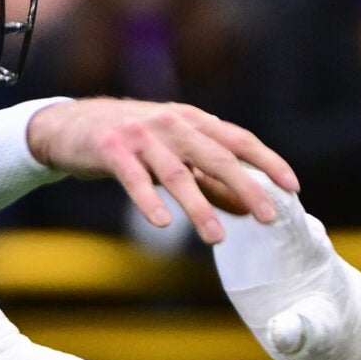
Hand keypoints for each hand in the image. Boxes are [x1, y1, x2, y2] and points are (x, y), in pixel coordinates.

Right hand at [25, 99, 298, 244]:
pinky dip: (147, 201)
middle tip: (267, 216)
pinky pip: (133, 179)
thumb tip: (246, 208)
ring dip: (198, 207)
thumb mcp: (173, 154)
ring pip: (177, 174)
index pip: (238, 140)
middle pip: (216, 156)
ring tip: (216, 237)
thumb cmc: (130, 143)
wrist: (69, 125)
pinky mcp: (111, 149)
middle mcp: (171, 124)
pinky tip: (162, 224)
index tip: (291, 187)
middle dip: (245, 186)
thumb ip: (208, 179)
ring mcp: (140, 135)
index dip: (267, 161)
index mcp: (192, 121)